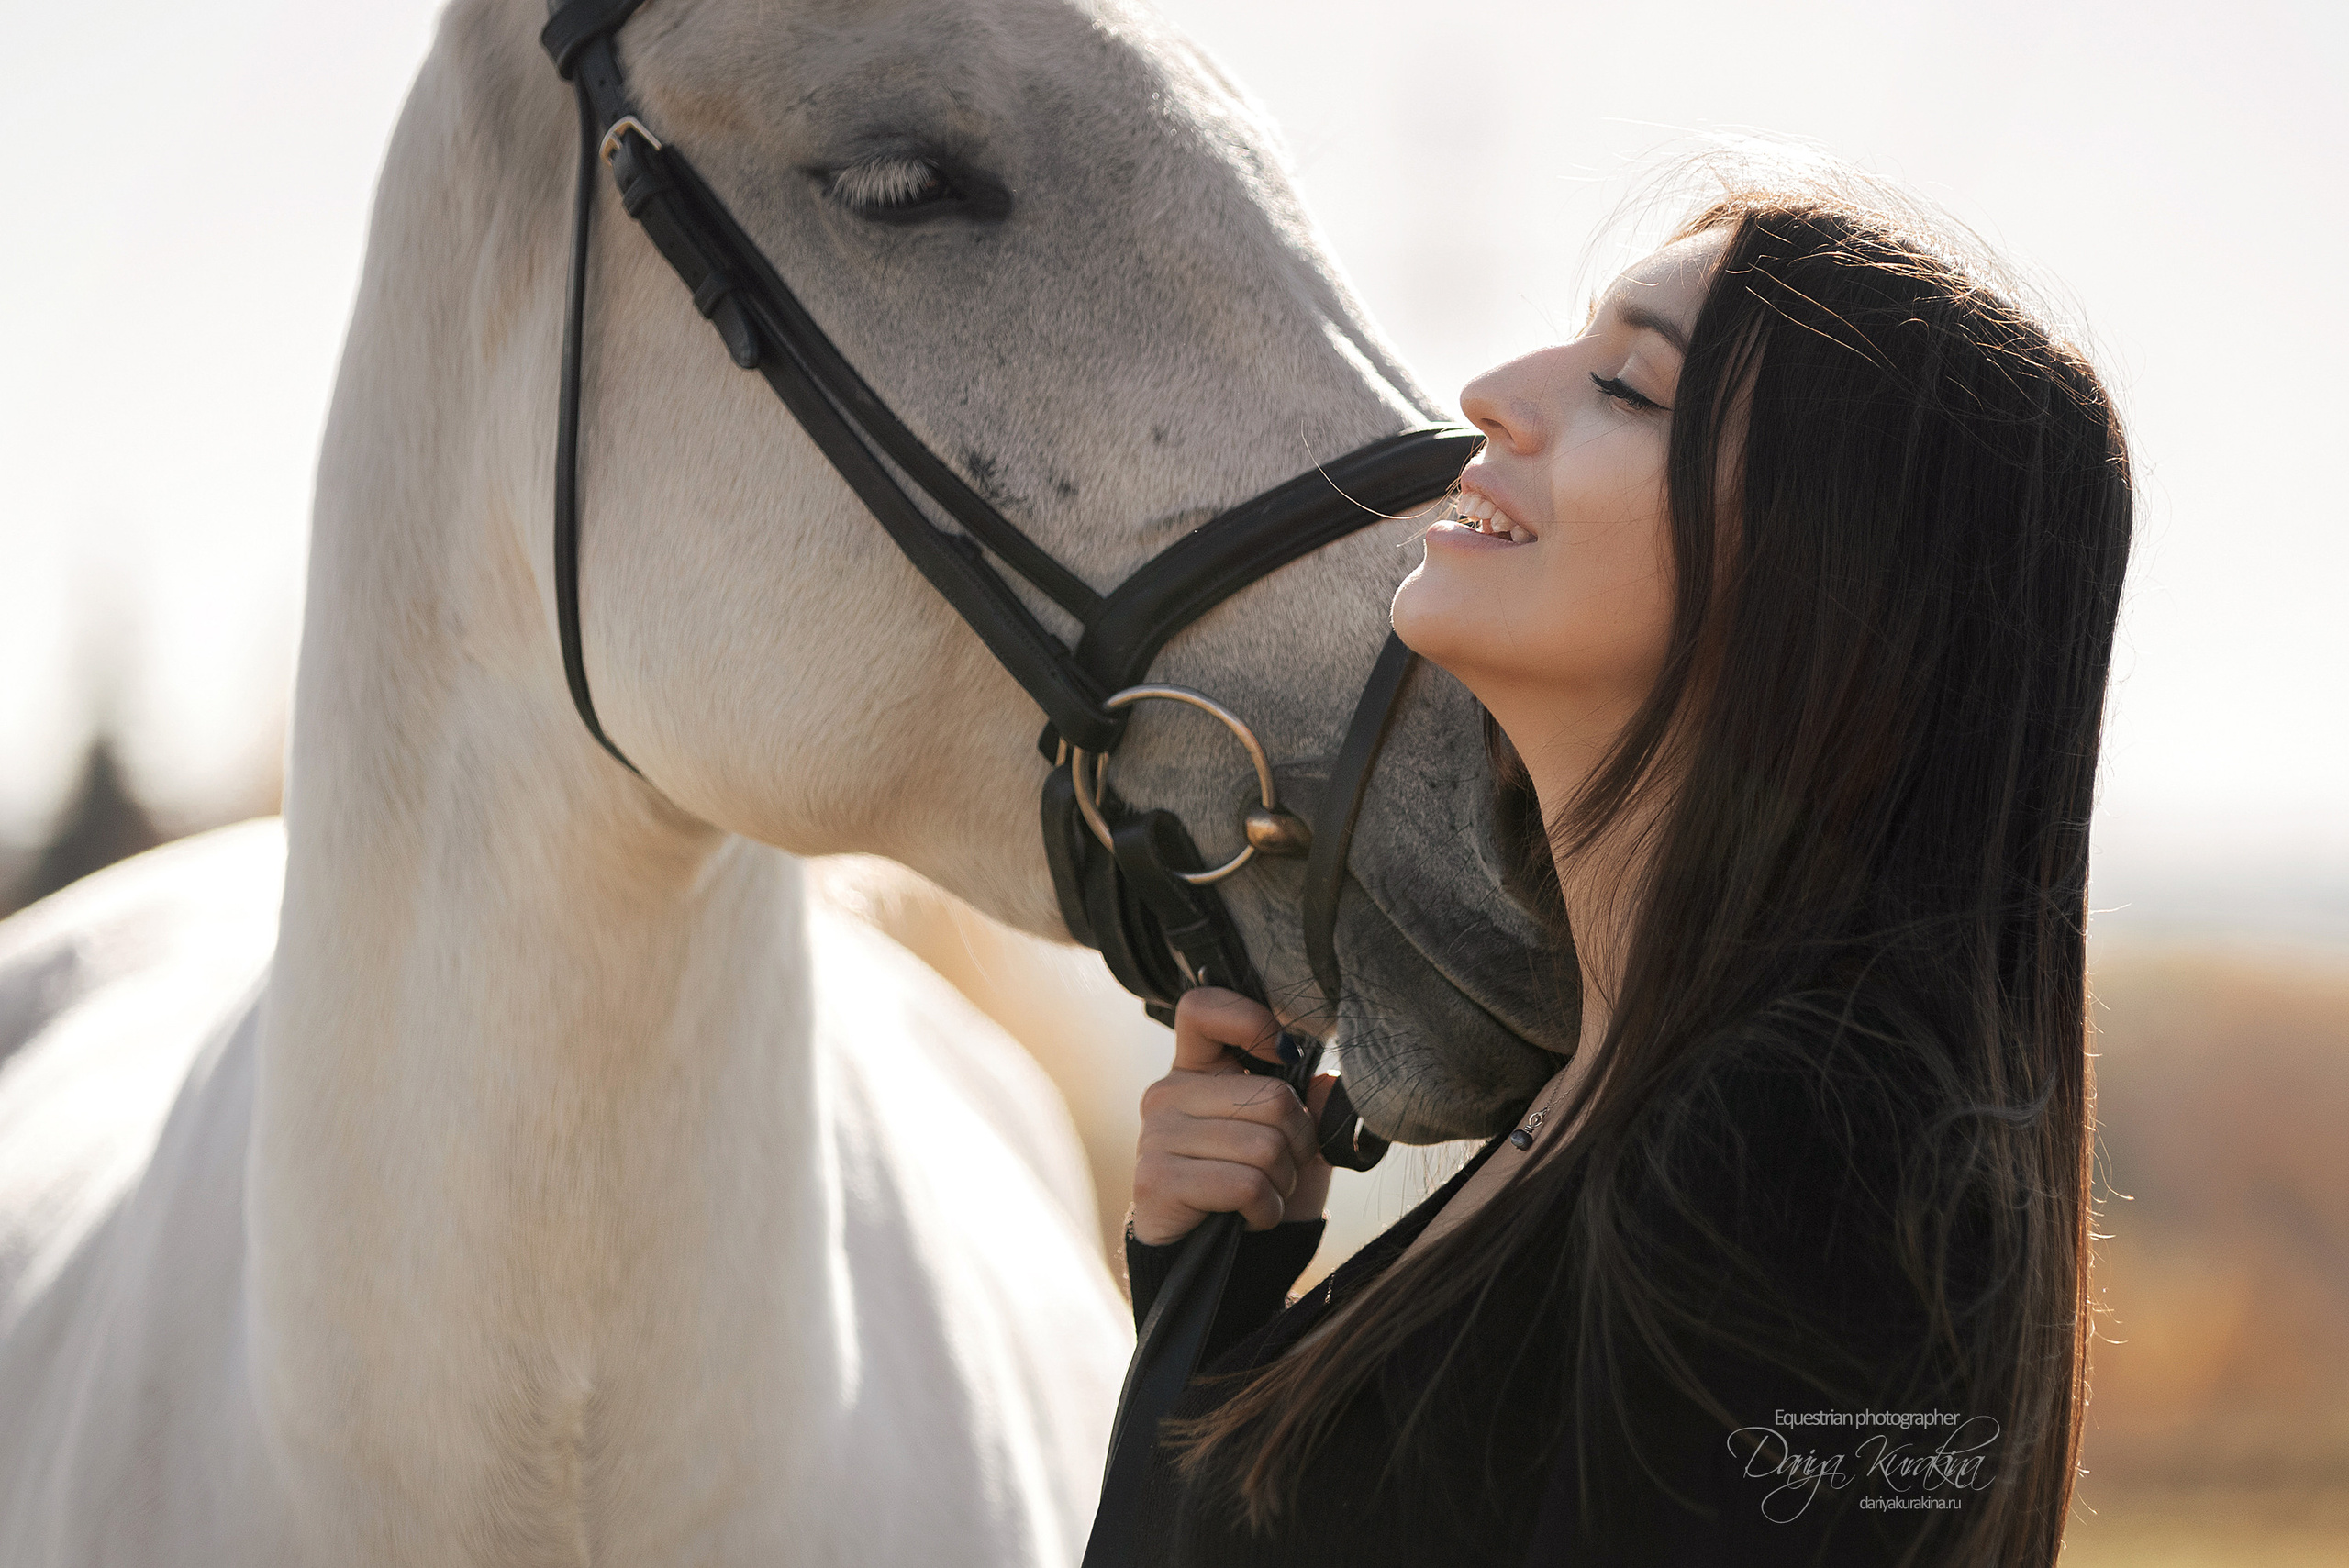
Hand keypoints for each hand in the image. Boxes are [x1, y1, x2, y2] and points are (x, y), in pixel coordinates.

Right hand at [1129, 987, 1336, 1245]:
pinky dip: (1267, 1210)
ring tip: (1264, 1196)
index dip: (1250, 1021)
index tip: (1283, 1054)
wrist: (1222, 1262)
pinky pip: (1246, 1185)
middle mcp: (1168, 1093)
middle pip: (1272, 1097)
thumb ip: (1312, 1105)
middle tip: (1283, 1170)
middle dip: (1299, 1145)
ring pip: (1264, 1146)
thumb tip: (1330, 1084)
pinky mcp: (1158, 1179)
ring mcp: (1157, 1135)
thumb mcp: (1295, 1142)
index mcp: (1196, 1070)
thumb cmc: (1255, 1189)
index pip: (1202, 1008)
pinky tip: (1249, 1217)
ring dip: (1284, 1184)